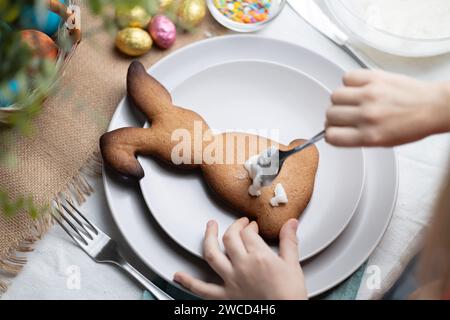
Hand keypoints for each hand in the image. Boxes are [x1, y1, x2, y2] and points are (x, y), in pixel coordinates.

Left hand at [173, 218, 306, 299]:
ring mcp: (231, 280)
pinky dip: (188, 282)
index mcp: (259, 256)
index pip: (249, 232)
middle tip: (239, 224)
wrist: (285, 316)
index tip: (252, 226)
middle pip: (231, 238)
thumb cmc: (289, 295)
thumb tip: (290, 223)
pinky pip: (202, 289)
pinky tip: (178, 276)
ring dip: (208, 238)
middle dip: (235, 226)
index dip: (250, 226)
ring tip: (209, 228)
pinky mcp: (225, 296)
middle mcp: (242, 266)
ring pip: (212, 254)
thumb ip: (289, 242)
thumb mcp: (292, 265)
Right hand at [326, 70, 449, 146]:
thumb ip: (356, 137)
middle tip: (345, 114)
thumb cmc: (412, 125)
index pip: (332, 136)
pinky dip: (349, 82)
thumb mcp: (382, 142)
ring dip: (340, 99)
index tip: (334, 130)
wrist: (433, 107)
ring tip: (352, 99)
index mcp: (369, 136)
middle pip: (330, 114)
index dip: (331, 132)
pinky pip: (347, 77)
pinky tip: (358, 87)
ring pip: (334, 95)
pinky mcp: (375, 78)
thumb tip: (335, 130)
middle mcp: (367, 116)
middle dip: (334, 116)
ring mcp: (370, 95)